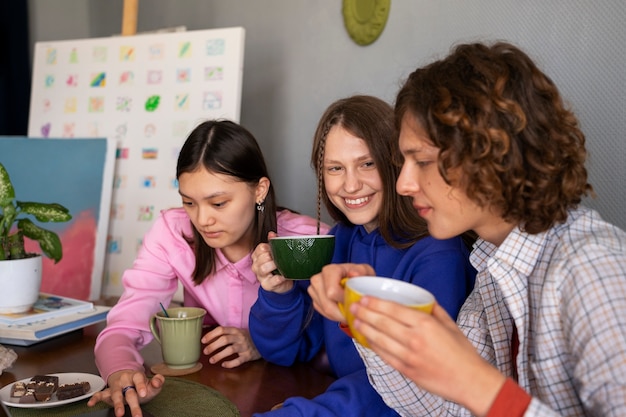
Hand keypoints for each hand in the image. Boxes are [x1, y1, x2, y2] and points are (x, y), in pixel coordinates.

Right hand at [87, 369, 164, 416]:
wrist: (127, 380)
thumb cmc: (140, 385)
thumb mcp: (150, 384)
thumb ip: (158, 382)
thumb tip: (159, 381)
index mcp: (136, 376)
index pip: (139, 378)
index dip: (141, 385)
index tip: (143, 393)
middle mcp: (125, 380)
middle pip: (128, 392)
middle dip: (132, 404)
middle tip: (137, 415)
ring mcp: (115, 386)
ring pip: (115, 394)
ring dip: (117, 404)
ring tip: (120, 414)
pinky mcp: (107, 392)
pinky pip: (100, 394)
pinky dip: (95, 398)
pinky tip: (91, 403)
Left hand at [202, 326, 260, 367]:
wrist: (264, 342)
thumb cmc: (246, 338)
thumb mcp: (237, 332)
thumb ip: (226, 334)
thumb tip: (209, 339)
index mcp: (235, 330)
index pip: (221, 330)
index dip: (211, 335)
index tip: (203, 340)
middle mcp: (240, 337)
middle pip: (225, 340)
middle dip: (213, 346)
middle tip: (205, 351)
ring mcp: (244, 346)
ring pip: (231, 350)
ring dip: (219, 355)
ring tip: (211, 360)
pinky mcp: (248, 356)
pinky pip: (238, 360)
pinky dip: (230, 363)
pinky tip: (224, 364)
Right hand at [252, 232, 293, 292]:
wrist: (283, 282)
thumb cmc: (278, 266)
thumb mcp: (276, 253)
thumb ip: (273, 243)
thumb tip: (272, 233)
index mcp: (257, 256)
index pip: (261, 248)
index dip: (270, 248)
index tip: (277, 250)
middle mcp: (256, 266)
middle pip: (262, 258)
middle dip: (273, 257)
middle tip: (281, 258)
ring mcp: (260, 276)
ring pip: (263, 269)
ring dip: (274, 266)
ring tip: (282, 266)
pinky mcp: (266, 285)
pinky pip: (271, 281)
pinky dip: (278, 278)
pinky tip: (283, 276)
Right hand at [308, 263, 374, 322]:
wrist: (353, 279)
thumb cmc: (359, 275)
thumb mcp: (365, 271)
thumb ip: (360, 272)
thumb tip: (354, 274)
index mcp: (330, 270)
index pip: (332, 291)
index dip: (344, 301)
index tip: (355, 303)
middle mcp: (318, 279)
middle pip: (327, 304)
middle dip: (342, 312)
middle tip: (355, 313)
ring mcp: (314, 290)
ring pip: (325, 310)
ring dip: (339, 315)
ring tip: (350, 312)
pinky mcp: (315, 299)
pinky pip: (323, 313)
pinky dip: (334, 316)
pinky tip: (343, 311)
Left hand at [351, 297, 505, 415]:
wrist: (469, 381)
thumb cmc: (462, 352)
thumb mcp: (450, 325)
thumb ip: (434, 310)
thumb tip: (422, 299)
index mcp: (425, 324)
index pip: (393, 310)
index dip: (375, 303)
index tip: (364, 298)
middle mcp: (414, 338)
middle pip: (382, 323)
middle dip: (364, 313)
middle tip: (353, 307)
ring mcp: (408, 356)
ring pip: (379, 339)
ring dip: (364, 329)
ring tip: (355, 321)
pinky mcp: (406, 370)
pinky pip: (384, 355)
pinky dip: (373, 346)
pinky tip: (366, 339)